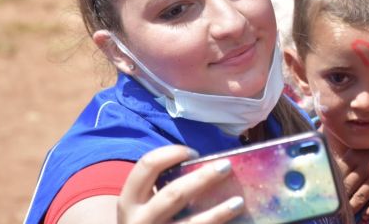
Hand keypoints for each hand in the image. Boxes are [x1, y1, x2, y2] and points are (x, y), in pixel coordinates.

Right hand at [117, 145, 243, 223]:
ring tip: (238, 202)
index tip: (194, 153)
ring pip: (191, 223)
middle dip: (202, 178)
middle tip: (226, 166)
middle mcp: (139, 220)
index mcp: (130, 200)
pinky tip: (233, 219)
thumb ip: (162, 186)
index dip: (171, 153)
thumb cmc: (147, 219)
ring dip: (217, 212)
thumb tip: (207, 168)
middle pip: (174, 194)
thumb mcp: (142, 203)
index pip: (147, 166)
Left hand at [336, 148, 368, 219]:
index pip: (337, 174)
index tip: (326, 195)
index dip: (331, 186)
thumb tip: (329, 166)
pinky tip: (367, 216)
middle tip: (335, 209)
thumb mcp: (359, 146)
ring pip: (360, 196)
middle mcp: (363, 166)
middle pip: (347, 186)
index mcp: (353, 156)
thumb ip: (346, 158)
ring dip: (353, 207)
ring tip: (348, 216)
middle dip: (340, 199)